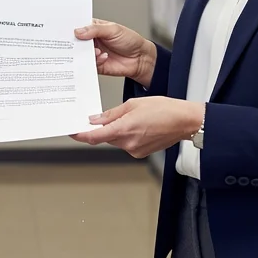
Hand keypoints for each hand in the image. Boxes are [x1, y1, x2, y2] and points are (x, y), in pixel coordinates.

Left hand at [70, 97, 204, 158]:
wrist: (184, 121)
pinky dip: (127, 135)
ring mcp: (135, 150)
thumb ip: (111, 114)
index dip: (80, 135)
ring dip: (117, 131)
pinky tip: (139, 126)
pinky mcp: (141, 153)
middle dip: (102, 128)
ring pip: (116, 140)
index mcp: (124, 129)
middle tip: (104, 117)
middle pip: (105, 137)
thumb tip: (95, 120)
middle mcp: (128, 143)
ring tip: (133, 118)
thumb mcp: (133, 104)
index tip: (72, 132)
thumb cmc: (164, 109)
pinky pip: (127, 144)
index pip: (94, 136)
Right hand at [74, 19, 156, 86]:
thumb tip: (78, 31)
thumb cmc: (129, 40)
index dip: (72, 27)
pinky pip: (88, 64)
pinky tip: (104, 57)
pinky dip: (95, 61)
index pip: (79, 26)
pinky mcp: (96, 65)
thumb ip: (95, 30)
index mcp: (94, 28)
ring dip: (86, 52)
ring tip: (96, 51)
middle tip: (76, 42)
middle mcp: (92, 40)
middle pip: (76, 41)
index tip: (67, 29)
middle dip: (75, 42)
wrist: (140, 58)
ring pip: (80, 53)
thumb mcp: (113, 29)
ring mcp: (93, 53)